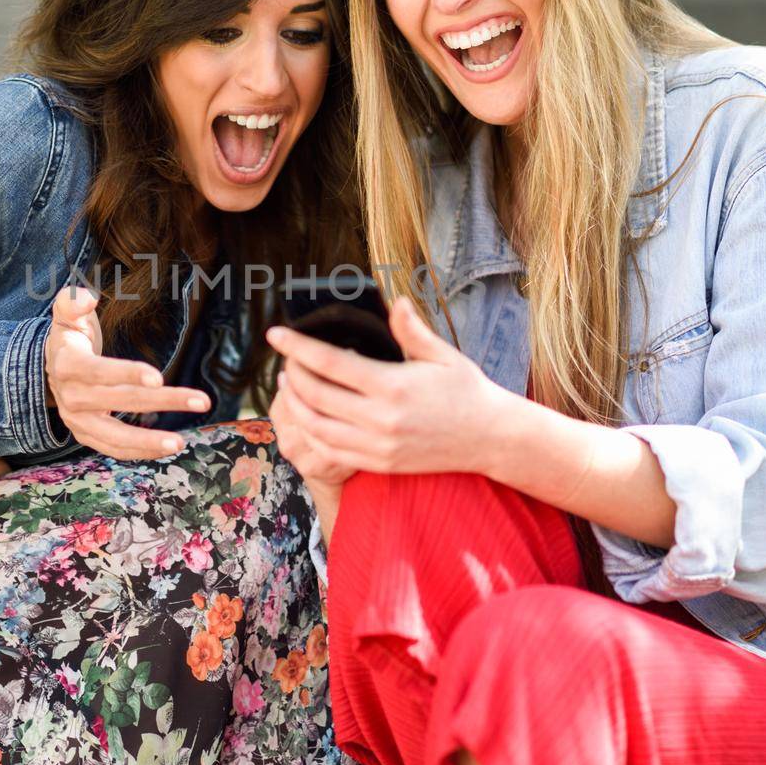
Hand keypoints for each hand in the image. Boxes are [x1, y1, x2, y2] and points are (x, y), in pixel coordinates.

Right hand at [44, 285, 211, 459]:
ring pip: (114, 436)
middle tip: (200, 401)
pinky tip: (167, 447)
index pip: (98, 372)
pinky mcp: (86, 435)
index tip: (158, 377)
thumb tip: (87, 299)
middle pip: (119, 401)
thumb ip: (73, 301)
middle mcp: (71, 396)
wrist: (52, 367)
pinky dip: (140, 451)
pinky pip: (113, 449)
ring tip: (180, 442)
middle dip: (162, 401)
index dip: (127, 374)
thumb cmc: (69, 336)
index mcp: (67, 364)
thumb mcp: (67, 312)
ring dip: (148, 442)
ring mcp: (77, 420)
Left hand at [266, 296, 520, 477]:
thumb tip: (395, 301)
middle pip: (315, 395)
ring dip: (294, 404)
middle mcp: (381, 419)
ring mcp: (378, 446)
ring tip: (289, 385)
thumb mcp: (443, 355)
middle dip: (291, 373)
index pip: (330, 363)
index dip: (297, 347)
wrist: (490, 438)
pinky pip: (331, 451)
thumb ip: (411, 330)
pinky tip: (307, 415)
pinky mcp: (379, 463)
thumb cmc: (467, 391)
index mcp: (393, 386)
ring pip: (316, 427)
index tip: (276, 333)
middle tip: (285, 358)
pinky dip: (311, 432)